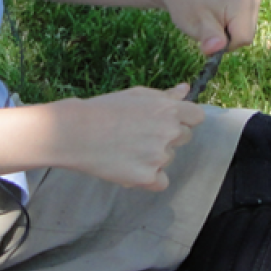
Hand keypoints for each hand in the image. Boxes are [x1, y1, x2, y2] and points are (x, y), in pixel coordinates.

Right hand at [62, 85, 205, 190]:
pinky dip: (149, 178)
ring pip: (169, 159)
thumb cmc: (102, 109)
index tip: (167, 121)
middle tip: (139, 135)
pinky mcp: (147, 177)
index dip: (183, 119)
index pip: (196, 117)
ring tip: (126, 149)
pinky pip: (160, 181)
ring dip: (154, 157)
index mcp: (168, 109)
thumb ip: (164, 95)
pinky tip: (130, 167)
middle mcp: (169, 132)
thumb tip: (185, 89)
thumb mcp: (135, 95)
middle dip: (167, 137)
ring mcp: (159, 156)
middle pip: (184, 138)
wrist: (74, 132)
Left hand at [163, 0, 261, 55]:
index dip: (224, 44)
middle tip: (207, 25)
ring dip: (227, 33)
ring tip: (211, 19)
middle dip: (226, 39)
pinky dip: (229, 27)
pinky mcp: (249, 1)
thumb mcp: (195, 24)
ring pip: (245, 32)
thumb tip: (215, 49)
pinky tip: (217, 16)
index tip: (208, 33)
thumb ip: (209, 38)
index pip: (243, 39)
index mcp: (244, 1)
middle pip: (246, 36)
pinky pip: (243, 25)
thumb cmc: (186, 4)